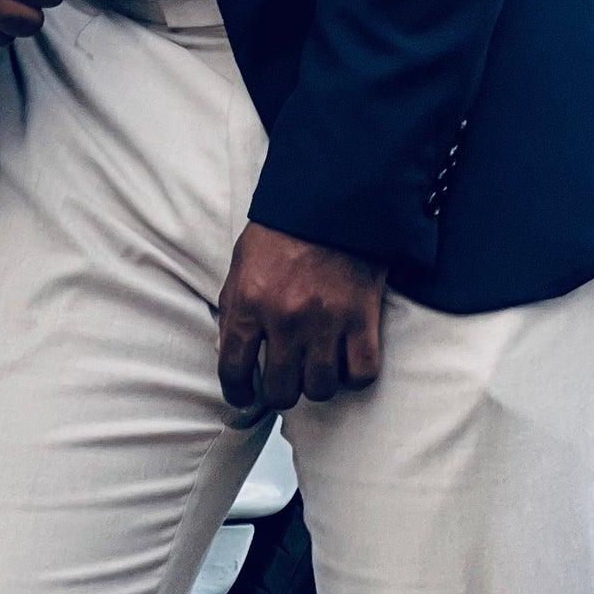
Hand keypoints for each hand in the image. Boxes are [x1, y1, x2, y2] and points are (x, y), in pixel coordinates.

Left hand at [216, 224, 386, 418]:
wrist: (332, 198)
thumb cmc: (282, 229)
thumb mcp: (242, 262)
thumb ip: (235, 309)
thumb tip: (230, 353)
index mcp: (250, 301)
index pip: (234, 370)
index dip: (238, 392)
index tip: (245, 396)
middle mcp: (286, 318)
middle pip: (281, 391)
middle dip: (279, 391)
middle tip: (284, 379)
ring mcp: (326, 321)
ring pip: (320, 389)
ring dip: (316, 384)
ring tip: (315, 367)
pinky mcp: (362, 319)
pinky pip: (360, 374)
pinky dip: (353, 374)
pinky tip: (345, 360)